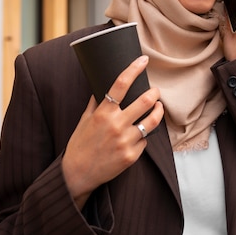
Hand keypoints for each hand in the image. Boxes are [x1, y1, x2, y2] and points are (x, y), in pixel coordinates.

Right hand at [62, 55, 163, 209]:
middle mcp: (116, 125)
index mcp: (103, 113)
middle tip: (155, 90)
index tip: (143, 60)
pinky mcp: (132, 156)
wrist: (77, 174)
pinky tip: (140, 133)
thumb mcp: (84, 120)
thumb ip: (95, 102)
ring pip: (152, 121)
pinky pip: (145, 140)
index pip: (121, 84)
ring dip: (158, 110)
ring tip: (158, 107)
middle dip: (154, 92)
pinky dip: (144, 135)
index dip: (134, 69)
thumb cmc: (79, 144)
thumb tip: (102, 85)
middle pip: (144, 101)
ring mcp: (125, 141)